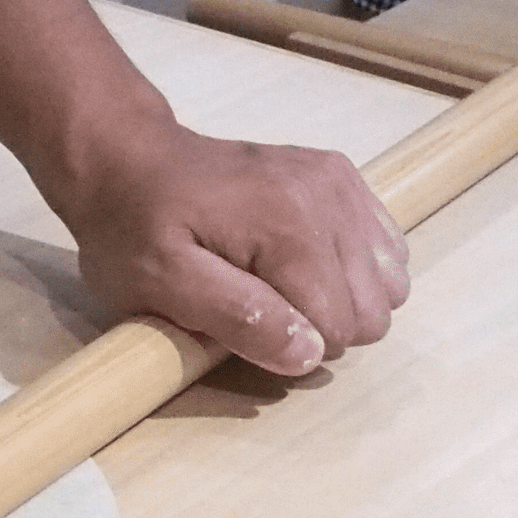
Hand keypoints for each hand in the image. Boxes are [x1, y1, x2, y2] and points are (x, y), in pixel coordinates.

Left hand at [49, 119, 409, 375]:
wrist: (128, 161)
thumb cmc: (134, 229)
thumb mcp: (161, 285)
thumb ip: (237, 319)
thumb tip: (309, 355)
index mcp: (288, 227)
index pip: (339, 328)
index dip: (293, 346)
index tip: (245, 326)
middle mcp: (328, 196)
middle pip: (373, 308)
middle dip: (321, 325)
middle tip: (259, 306)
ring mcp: (339, 183)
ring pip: (388, 283)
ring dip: (340, 299)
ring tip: (279, 285)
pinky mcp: (341, 177)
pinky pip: (386, 248)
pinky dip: (352, 269)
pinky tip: (301, 263)